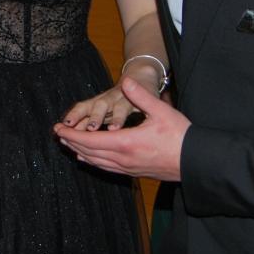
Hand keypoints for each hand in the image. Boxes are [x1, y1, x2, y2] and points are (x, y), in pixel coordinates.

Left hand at [53, 78, 189, 180]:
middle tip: (58, 134)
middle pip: (89, 152)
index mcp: (126, 143)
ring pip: (96, 162)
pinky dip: (93, 161)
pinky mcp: (133, 172)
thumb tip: (126, 80)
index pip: (90, 140)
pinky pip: (106, 168)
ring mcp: (128, 168)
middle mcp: (123, 159)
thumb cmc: (180, 136)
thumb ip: (141, 96)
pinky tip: (89, 159)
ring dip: (80, 152)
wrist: (195, 162)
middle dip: (72, 142)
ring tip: (69, 145)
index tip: (58, 129)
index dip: (72, 135)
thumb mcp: (161, 111)